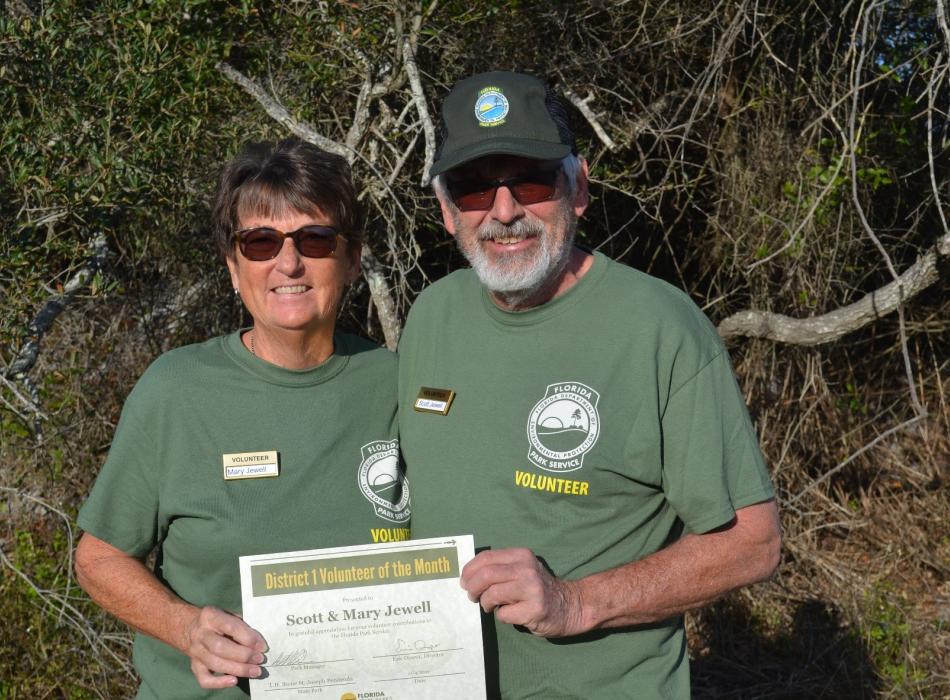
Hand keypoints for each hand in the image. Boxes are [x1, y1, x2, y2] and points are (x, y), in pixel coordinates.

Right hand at [183, 606, 266, 688]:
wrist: (189, 627)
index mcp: (211, 616)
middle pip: (220, 648)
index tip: (262, 647)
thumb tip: (258, 641)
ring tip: (255, 671)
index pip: (231, 627)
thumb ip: (241, 624)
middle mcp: (201, 634)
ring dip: (238, 669)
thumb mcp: (227, 614)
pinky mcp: (194, 666)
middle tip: (259, 659)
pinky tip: (234, 681)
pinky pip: (204, 679)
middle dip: (243, 655)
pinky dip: (219, 683)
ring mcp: (196, 651)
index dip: (248, 638)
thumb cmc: (216, 621)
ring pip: (215, 664)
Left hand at [459, 548, 585, 637]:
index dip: (469, 570)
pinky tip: (511, 614)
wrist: (570, 606)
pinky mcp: (534, 609)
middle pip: (485, 575)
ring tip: (490, 606)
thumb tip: (468, 577)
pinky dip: (502, 616)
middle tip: (471, 596)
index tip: (464, 581)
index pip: (485, 558)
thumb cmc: (538, 588)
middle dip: (472, 588)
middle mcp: (527, 569)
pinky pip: (504, 614)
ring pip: (492, 594)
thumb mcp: (522, 569)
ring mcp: (532, 589)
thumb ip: (500, 568)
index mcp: (521, 555)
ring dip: (485, 603)